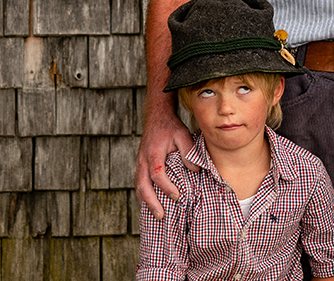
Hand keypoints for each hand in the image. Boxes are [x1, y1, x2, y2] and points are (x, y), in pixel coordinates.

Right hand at [135, 104, 196, 219]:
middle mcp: (143, 160)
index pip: (157, 173)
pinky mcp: (140, 165)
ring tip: (156, 215)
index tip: (177, 196)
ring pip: (138, 186)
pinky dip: (143, 195)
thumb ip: (188, 152)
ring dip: (146, 201)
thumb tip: (195, 171)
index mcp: (153, 152)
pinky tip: (150, 205)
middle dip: (151, 202)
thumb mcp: (183, 134)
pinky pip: (139, 183)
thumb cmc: (171, 127)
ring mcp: (139, 163)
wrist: (156, 117)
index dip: (166, 186)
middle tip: (161, 216)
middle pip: (143, 184)